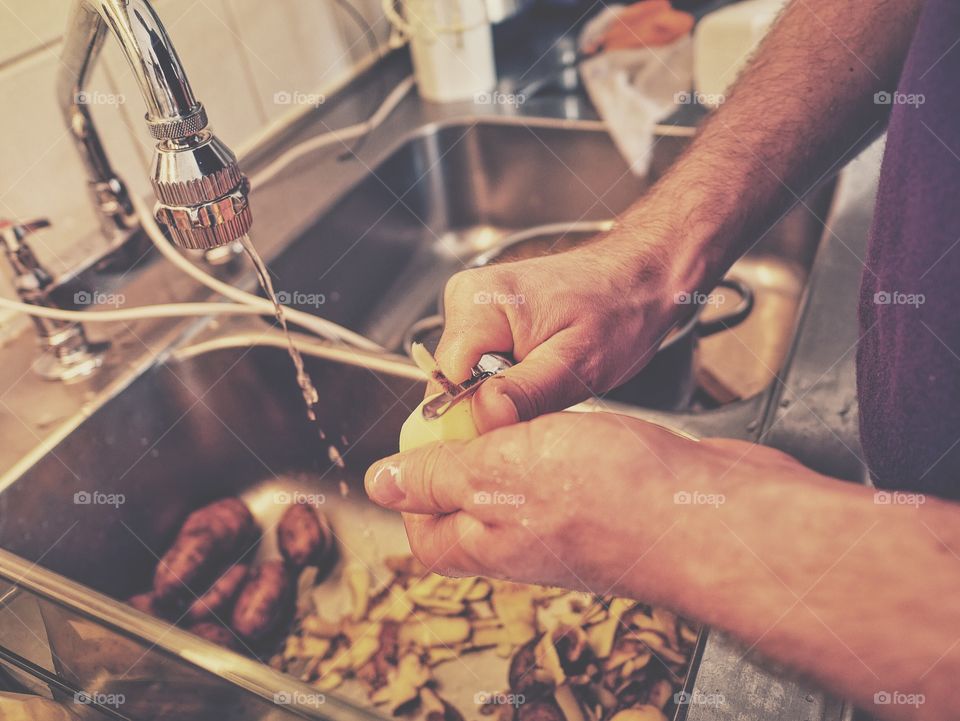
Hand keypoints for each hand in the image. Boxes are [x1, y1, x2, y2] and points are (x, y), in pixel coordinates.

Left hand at [365, 412, 806, 599]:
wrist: (711, 510)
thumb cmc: (612, 496)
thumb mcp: (498, 472)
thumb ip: (439, 476)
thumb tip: (381, 484)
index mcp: (487, 544)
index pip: (425, 526)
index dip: (414, 481)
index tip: (424, 436)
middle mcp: (525, 543)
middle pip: (471, 501)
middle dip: (465, 452)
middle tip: (473, 411)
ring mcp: (570, 525)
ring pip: (519, 483)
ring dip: (511, 443)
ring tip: (519, 409)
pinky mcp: (609, 500)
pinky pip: (563, 472)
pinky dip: (554, 442)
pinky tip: (567, 422)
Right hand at [435, 231, 691, 432]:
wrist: (638, 279)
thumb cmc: (619, 308)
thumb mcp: (578, 361)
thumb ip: (527, 392)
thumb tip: (482, 418)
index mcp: (477, 303)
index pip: (446, 385)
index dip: (479, 414)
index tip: (522, 417)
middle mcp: (465, 302)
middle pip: (455, 387)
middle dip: (498, 404)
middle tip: (549, 390)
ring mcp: (473, 312)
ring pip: (470, 385)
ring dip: (508, 395)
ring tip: (552, 375)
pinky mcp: (485, 325)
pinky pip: (484, 374)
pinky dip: (513, 384)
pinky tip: (545, 369)